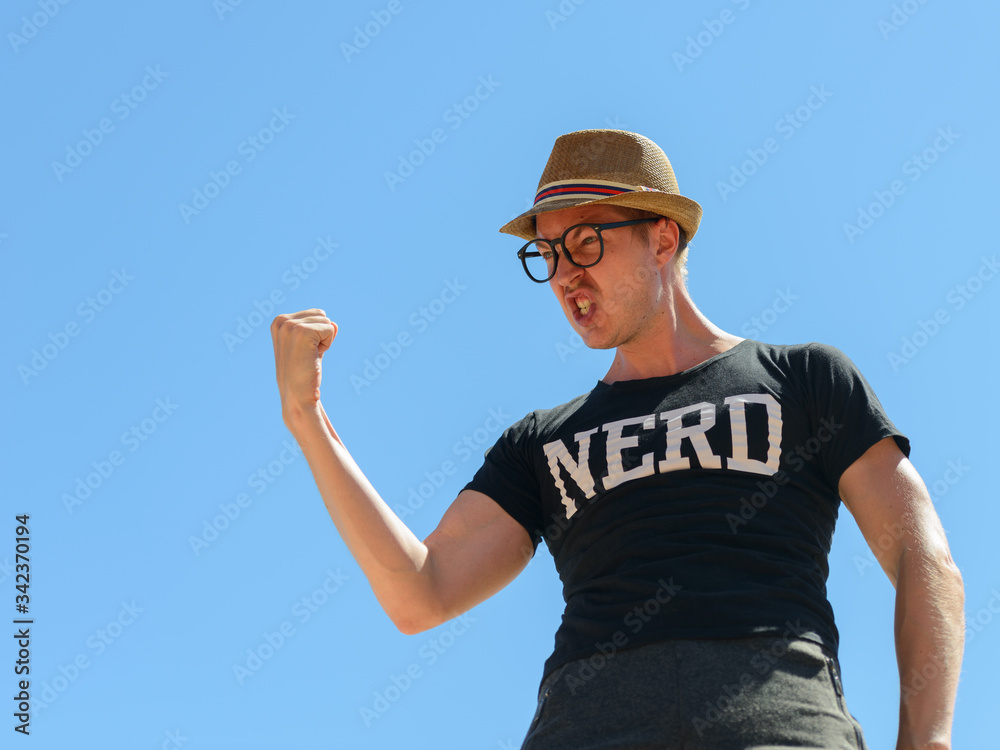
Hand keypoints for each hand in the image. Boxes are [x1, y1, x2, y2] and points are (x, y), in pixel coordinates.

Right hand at [270, 309, 336, 426]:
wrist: (298, 395)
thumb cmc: (303, 373)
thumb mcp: (309, 346)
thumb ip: (319, 331)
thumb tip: (334, 324)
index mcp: (278, 321)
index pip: (315, 314)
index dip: (316, 334)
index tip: (304, 352)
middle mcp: (281, 321)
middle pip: (321, 315)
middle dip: (321, 335)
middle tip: (308, 355)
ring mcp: (290, 325)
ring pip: (326, 322)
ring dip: (324, 341)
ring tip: (309, 358)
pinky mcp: (302, 331)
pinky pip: (330, 329)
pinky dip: (327, 345)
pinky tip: (313, 358)